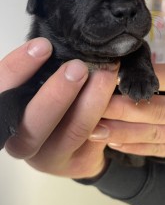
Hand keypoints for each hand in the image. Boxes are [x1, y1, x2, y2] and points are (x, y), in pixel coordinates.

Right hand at [4, 39, 118, 177]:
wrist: (64, 149)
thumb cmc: (46, 109)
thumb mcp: (35, 90)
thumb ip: (40, 75)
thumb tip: (59, 42)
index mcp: (5, 116)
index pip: (2, 91)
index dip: (19, 69)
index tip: (42, 45)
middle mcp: (19, 141)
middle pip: (32, 123)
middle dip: (57, 94)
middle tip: (78, 68)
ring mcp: (46, 157)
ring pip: (71, 131)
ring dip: (91, 101)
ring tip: (105, 73)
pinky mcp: (72, 163)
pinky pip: (93, 137)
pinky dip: (104, 111)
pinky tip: (113, 91)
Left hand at [90, 16, 164, 162]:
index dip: (148, 76)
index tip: (119, 73)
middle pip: (157, 109)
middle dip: (124, 109)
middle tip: (96, 106)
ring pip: (154, 133)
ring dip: (123, 132)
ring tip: (94, 128)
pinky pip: (159, 150)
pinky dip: (136, 148)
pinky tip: (113, 143)